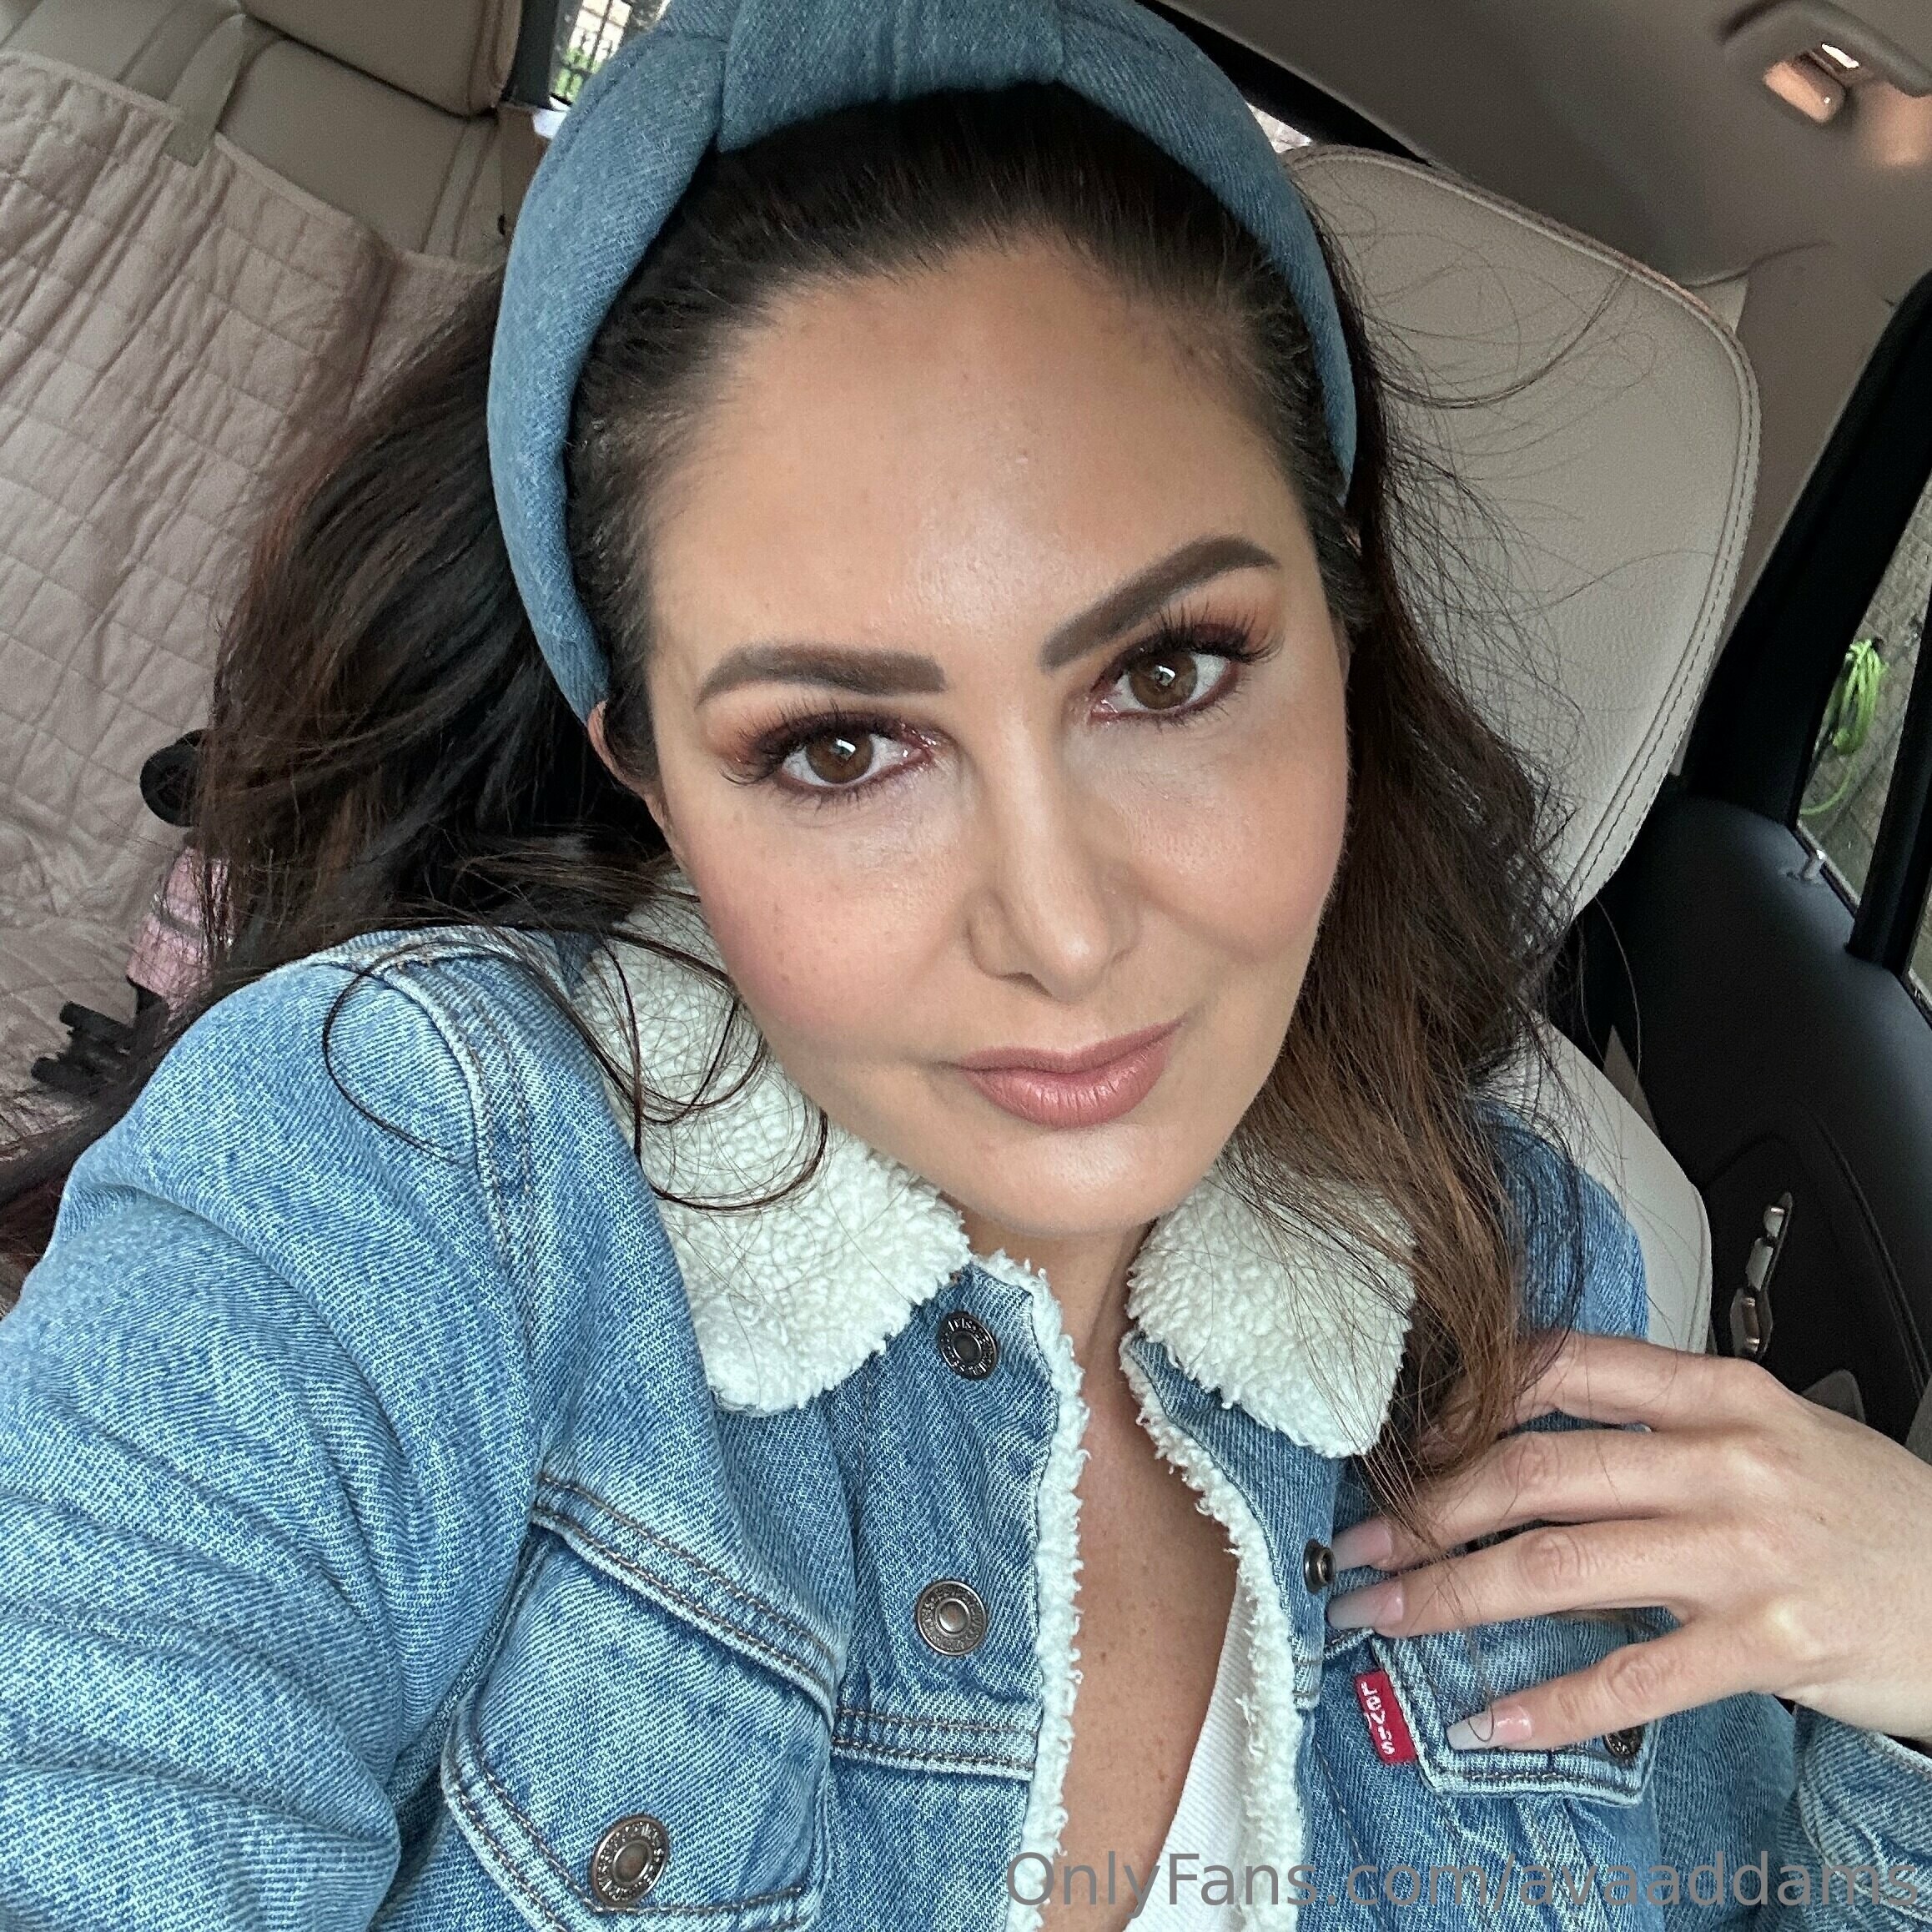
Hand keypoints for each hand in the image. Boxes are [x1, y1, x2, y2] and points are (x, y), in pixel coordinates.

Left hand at [1324, 1331, 1931, 1752]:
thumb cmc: (1864, 1511)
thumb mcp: (1770, 1430)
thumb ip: (1658, 1422)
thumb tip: (1526, 1434)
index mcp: (1720, 1395)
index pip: (1564, 1367)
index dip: (1464, 1401)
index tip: (1399, 1439)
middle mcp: (1724, 1462)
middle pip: (1536, 1470)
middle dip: (1427, 1508)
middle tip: (1361, 1540)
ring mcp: (1746, 1553)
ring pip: (1561, 1565)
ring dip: (1453, 1594)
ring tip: (1385, 1613)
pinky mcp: (1770, 1645)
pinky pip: (1634, 1677)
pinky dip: (1550, 1703)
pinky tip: (1490, 1718)